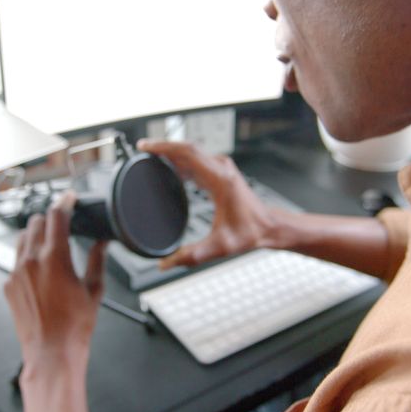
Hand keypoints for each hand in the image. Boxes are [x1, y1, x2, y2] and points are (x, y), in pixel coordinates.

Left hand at [4, 191, 107, 377]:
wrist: (51, 353)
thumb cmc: (73, 327)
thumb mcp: (94, 290)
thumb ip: (98, 260)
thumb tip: (102, 243)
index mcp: (55, 258)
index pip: (57, 216)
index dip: (65, 202)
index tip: (69, 198)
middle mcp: (31, 262)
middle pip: (35, 222)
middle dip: (50, 218)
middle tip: (62, 222)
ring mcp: (16, 273)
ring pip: (22, 238)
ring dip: (36, 234)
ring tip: (50, 243)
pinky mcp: (8, 286)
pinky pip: (16, 260)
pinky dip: (27, 256)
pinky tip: (40, 268)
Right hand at [137, 140, 276, 269]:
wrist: (269, 227)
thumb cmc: (250, 232)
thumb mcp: (219, 247)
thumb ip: (190, 256)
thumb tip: (164, 264)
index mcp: (219, 179)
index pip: (188, 152)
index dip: (164, 147)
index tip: (145, 147)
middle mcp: (221, 169)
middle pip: (187, 148)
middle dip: (162, 146)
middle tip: (141, 150)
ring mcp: (222, 169)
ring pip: (191, 152)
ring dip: (171, 152)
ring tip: (150, 157)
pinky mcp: (221, 173)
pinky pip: (197, 159)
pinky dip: (181, 160)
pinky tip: (169, 167)